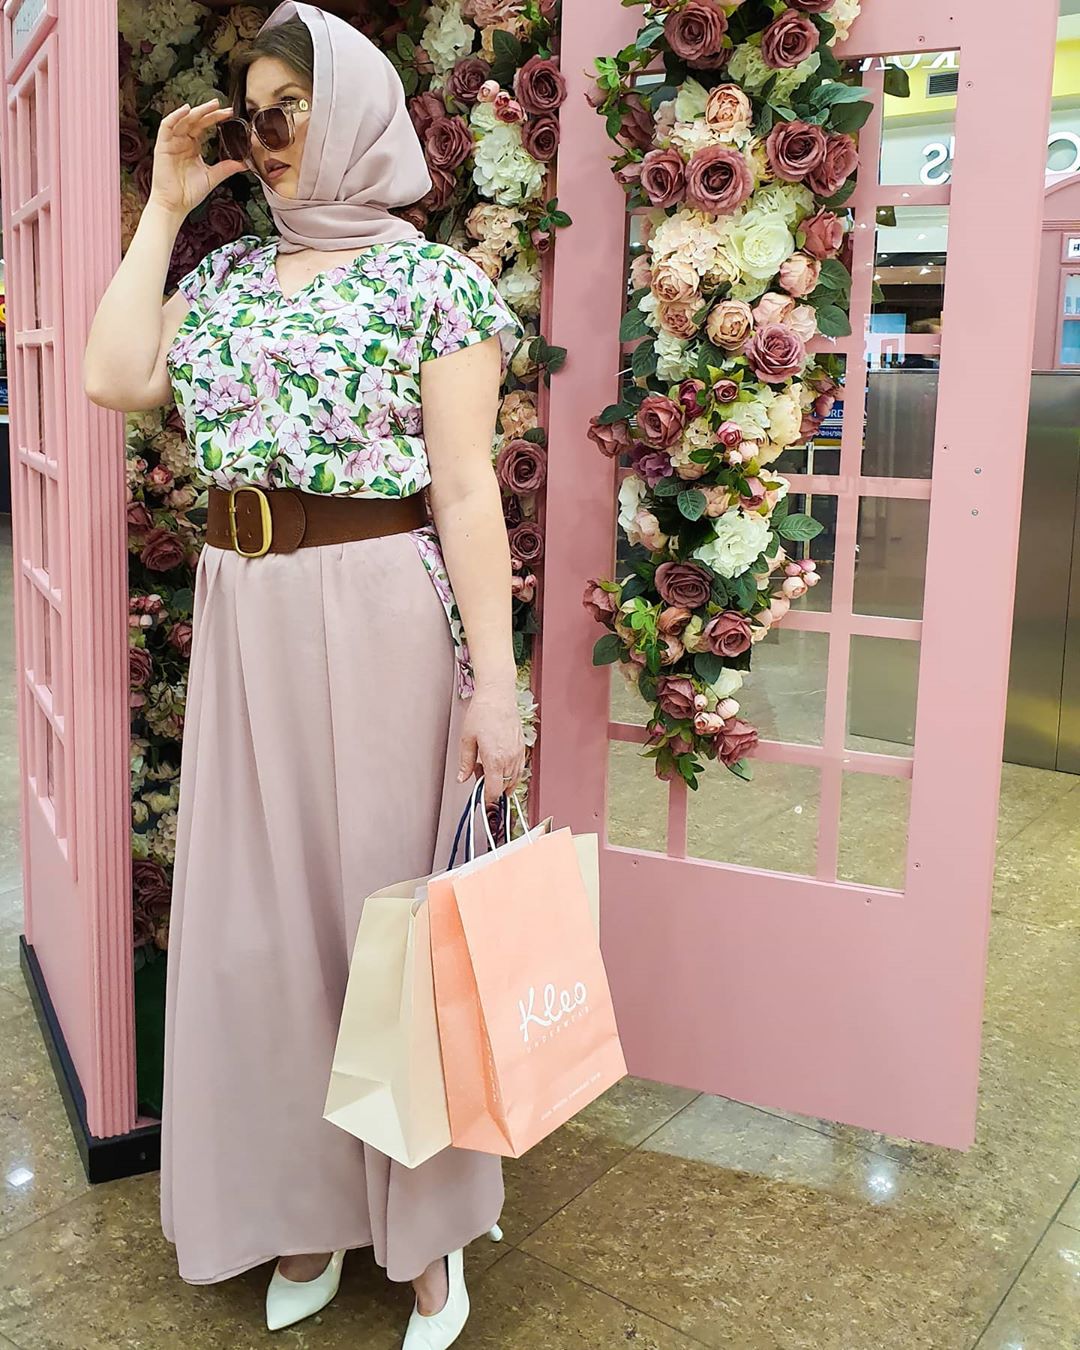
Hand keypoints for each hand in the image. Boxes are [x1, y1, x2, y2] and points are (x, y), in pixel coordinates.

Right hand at [148, 99, 245, 219]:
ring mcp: (171, 142)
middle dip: (208, 111)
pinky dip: (175, 116)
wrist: (175, 205)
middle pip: (195, 120)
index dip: (215, 118)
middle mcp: (181, 142)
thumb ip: (227, 168)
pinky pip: (166, 126)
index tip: (229, 114)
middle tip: (222, 106)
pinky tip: (186, 110)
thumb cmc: (189, 193)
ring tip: (209, 106)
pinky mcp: (162, 146)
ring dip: (196, 111)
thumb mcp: (213, 177)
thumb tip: (244, 163)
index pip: (204, 126)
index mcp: (192, 147)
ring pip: (183, 120)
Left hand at [457, 684, 526, 806]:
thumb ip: (465, 762)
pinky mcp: (522, 747)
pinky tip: (501, 765)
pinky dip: (512, 772)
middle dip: (493, 787)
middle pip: (505, 786)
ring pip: (514, 779)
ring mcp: (518, 753)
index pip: (494, 789)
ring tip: (488, 768)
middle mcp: (509, 758)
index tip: (482, 798)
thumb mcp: (466, 739)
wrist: (498, 696)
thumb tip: (463, 778)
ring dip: (503, 780)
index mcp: (494, 759)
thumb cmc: (482, 713)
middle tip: (479, 776)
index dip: (488, 798)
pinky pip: (520, 768)